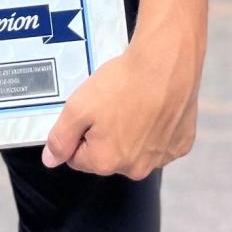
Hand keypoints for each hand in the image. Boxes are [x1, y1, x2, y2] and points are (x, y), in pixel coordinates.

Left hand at [41, 30, 201, 180]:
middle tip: (111, 103)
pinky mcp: (181, 144)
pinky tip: (154, 106)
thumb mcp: (78, 106)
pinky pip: (160, 142)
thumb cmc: (122, 83)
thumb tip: (50, 160)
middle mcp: (135, 168)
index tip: (90, 110)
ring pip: (136, 149)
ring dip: (132, 132)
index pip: (78, 157)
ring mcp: (161, 158)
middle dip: (105, 133)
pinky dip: (156, 128)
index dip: (78, 132)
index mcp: (106, 161)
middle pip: (108, 155)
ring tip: (134, 101)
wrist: (166, 63)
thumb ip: (60, 138)